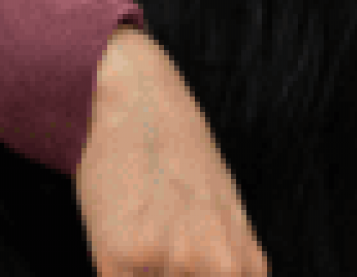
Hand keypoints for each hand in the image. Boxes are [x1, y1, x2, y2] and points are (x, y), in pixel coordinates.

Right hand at [73, 27, 268, 276]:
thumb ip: (223, 267)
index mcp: (246, 266)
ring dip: (136, 275)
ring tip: (136, 249)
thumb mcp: (221, 215)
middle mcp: (217, 268)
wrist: (132, 98)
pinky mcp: (121, 257)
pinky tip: (111, 252)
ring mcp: (170, 263)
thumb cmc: (175, 156)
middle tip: (152, 264)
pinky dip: (110, 275)